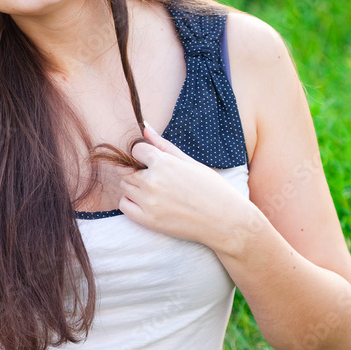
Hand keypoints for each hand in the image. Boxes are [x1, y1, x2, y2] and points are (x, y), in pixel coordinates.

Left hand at [118, 122, 249, 252]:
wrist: (226, 221)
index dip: (143, 154)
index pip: (136, 150)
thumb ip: (164, 146)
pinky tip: (145, 202)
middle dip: (136, 170)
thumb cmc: (213, 189)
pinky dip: (130, 202)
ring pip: (125, 187)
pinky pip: (124, 206)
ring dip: (133, 186)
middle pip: (126, 170)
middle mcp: (153, 181)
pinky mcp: (148, 220)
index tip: (151, 160)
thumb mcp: (191, 162)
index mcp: (165, 163)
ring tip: (153, 190)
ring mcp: (149, 202)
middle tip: (153, 177)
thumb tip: (145, 128)